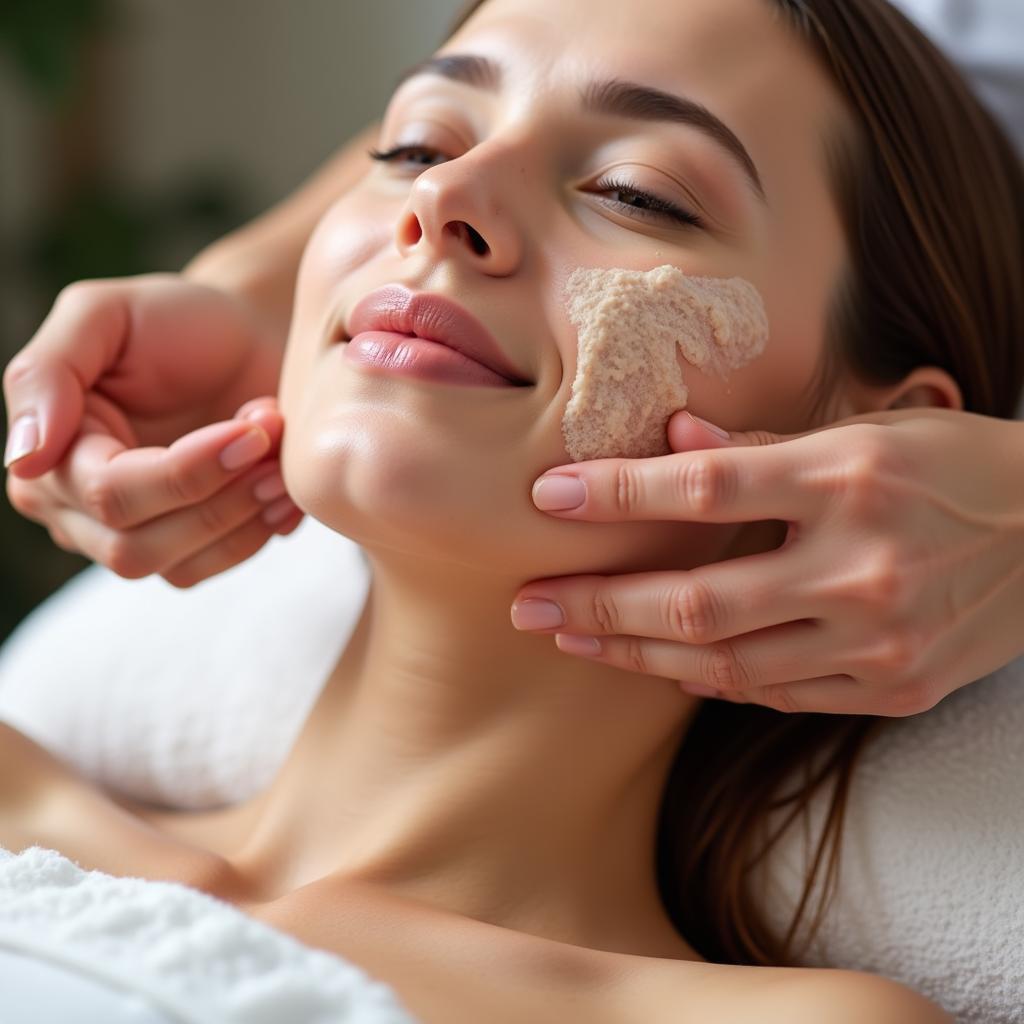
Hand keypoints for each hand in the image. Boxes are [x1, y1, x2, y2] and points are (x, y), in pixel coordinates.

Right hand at [4, 274, 303, 585]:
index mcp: (51, 455)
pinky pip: (217, 564)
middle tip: (271, 435)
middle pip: (137, 546)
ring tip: (279, 451)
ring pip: (179, 566)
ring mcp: (136, 533)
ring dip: (246, 513)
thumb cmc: (175, 321)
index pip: (108, 495)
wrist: (245, 335)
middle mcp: (79, 509)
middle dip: (220, 496)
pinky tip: (282, 482)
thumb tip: (23, 460)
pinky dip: (261, 528)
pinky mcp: (190, 546)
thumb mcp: (102, 315)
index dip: (186, 472)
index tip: (252, 430)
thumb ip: (47, 375)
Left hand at [511, 408, 1023, 715]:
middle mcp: (862, 566)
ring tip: (573, 640)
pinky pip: (777, 694)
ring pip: (727, 664)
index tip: (549, 499)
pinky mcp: (894, 687)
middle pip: (700, 600)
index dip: (618, 495)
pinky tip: (660, 665)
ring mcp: (880, 640)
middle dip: (601, 606)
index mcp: (850, 479)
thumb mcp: (866, 429)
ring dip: (638, 654)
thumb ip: (763, 447)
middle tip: (528, 607)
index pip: (705, 492)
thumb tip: (673, 442)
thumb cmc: (954, 466)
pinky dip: (712, 680)